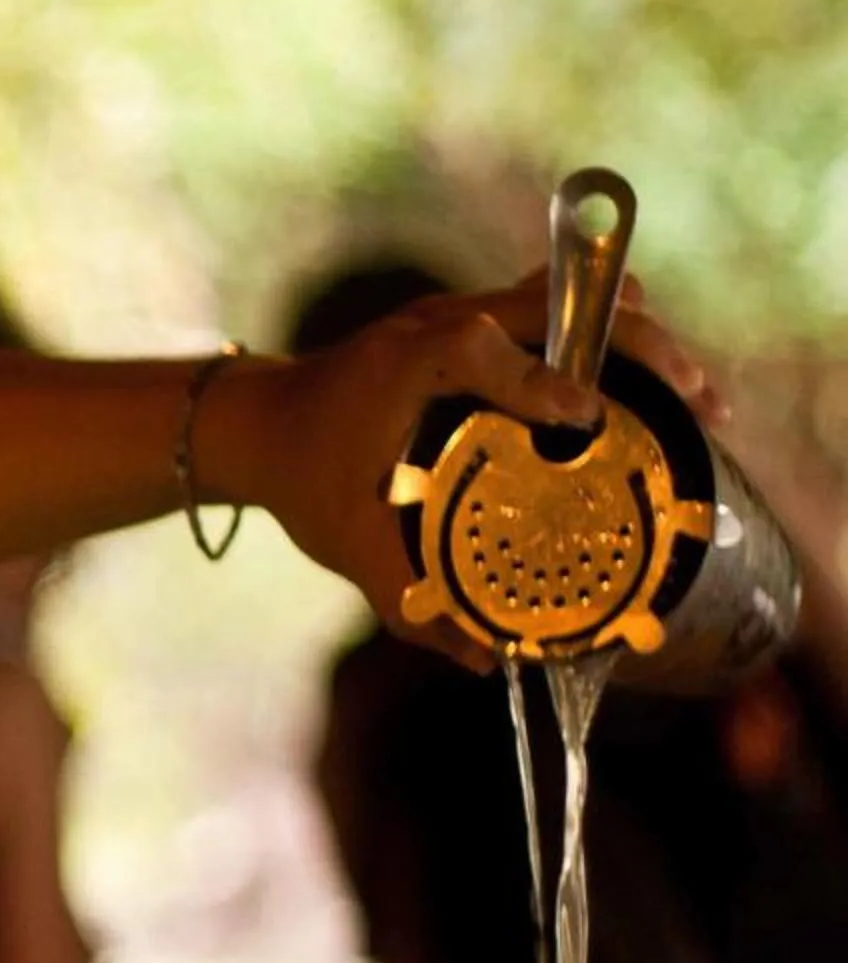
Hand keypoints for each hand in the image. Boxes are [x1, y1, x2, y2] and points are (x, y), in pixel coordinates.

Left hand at [215, 275, 724, 658]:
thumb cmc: (303, 481)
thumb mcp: (350, 548)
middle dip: (642, 349)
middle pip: (562, 306)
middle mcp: (443, 322)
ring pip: (574, 301)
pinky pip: (562, 315)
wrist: (259, 423)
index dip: (539, 376)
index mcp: (409, 366)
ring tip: (700, 397)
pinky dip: (613, 342)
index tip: (587, 415)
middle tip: (703, 404)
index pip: (480, 347)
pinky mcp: (479, 318)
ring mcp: (464, 311)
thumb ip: (413, 607)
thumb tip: (487, 662)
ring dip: (642, 340)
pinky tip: (655, 390)